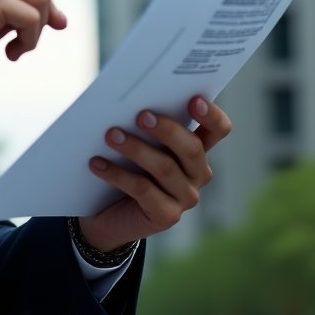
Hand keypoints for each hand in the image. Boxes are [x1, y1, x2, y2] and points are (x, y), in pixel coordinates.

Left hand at [78, 96, 231, 252]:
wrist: (105, 211)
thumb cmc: (122, 164)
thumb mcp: (135, 139)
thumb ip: (141, 122)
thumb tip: (127, 101)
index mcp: (195, 149)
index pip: (217, 130)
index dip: (211, 115)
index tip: (194, 99)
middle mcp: (197, 173)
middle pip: (192, 148)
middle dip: (167, 129)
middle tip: (141, 115)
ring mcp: (185, 197)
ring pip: (165, 168)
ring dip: (136, 149)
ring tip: (111, 135)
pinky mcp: (166, 215)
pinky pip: (144, 191)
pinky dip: (118, 174)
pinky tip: (96, 164)